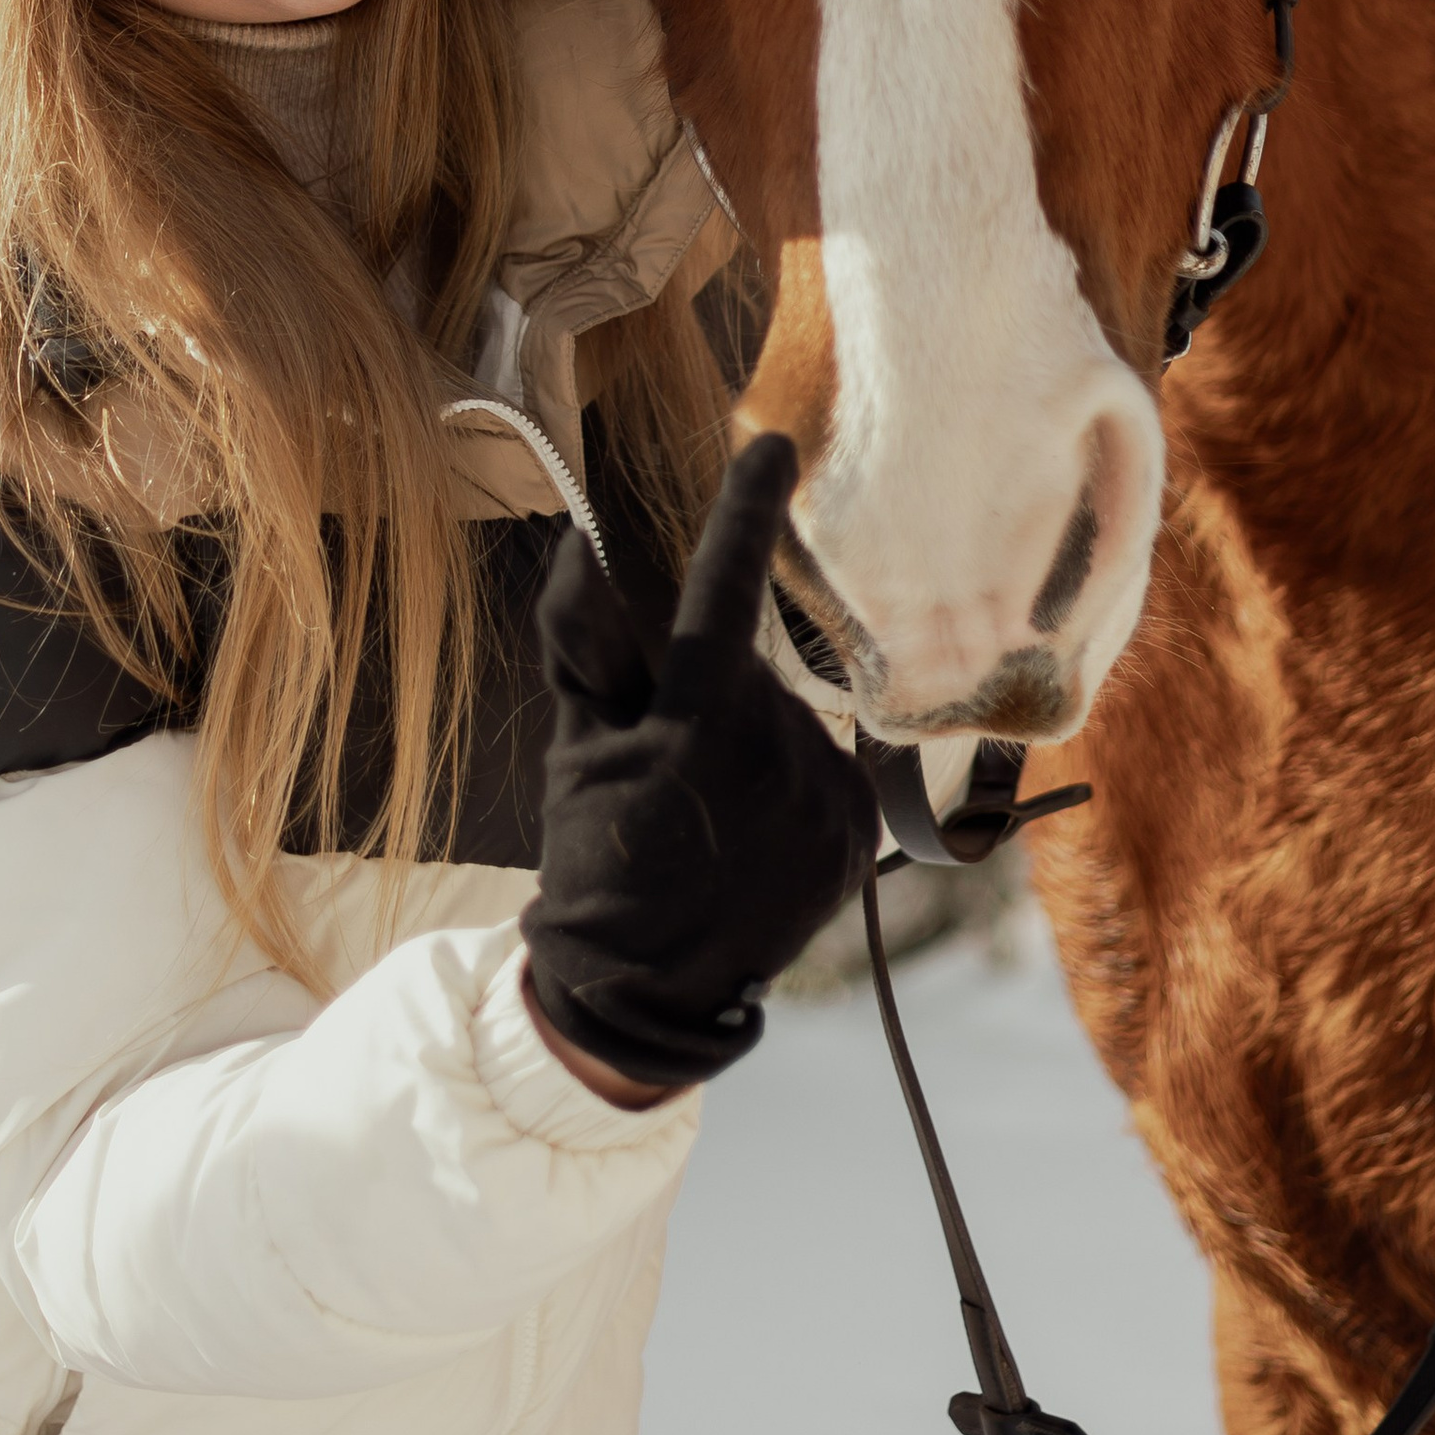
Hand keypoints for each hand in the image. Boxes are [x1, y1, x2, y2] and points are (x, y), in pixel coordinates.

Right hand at [521, 435, 879, 1089]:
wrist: (645, 988)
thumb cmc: (596, 854)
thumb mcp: (576, 747)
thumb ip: (583, 645)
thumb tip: (580, 547)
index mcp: (695, 715)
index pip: (721, 588)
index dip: (746, 510)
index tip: (774, 446)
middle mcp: (774, 748)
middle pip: (752, 672)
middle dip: (714, 698)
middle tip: (672, 771)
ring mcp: (824, 796)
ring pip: (795, 723)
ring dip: (757, 748)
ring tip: (713, 817)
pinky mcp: (858, 835)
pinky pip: (832, 776)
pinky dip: (793, 790)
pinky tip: (753, 838)